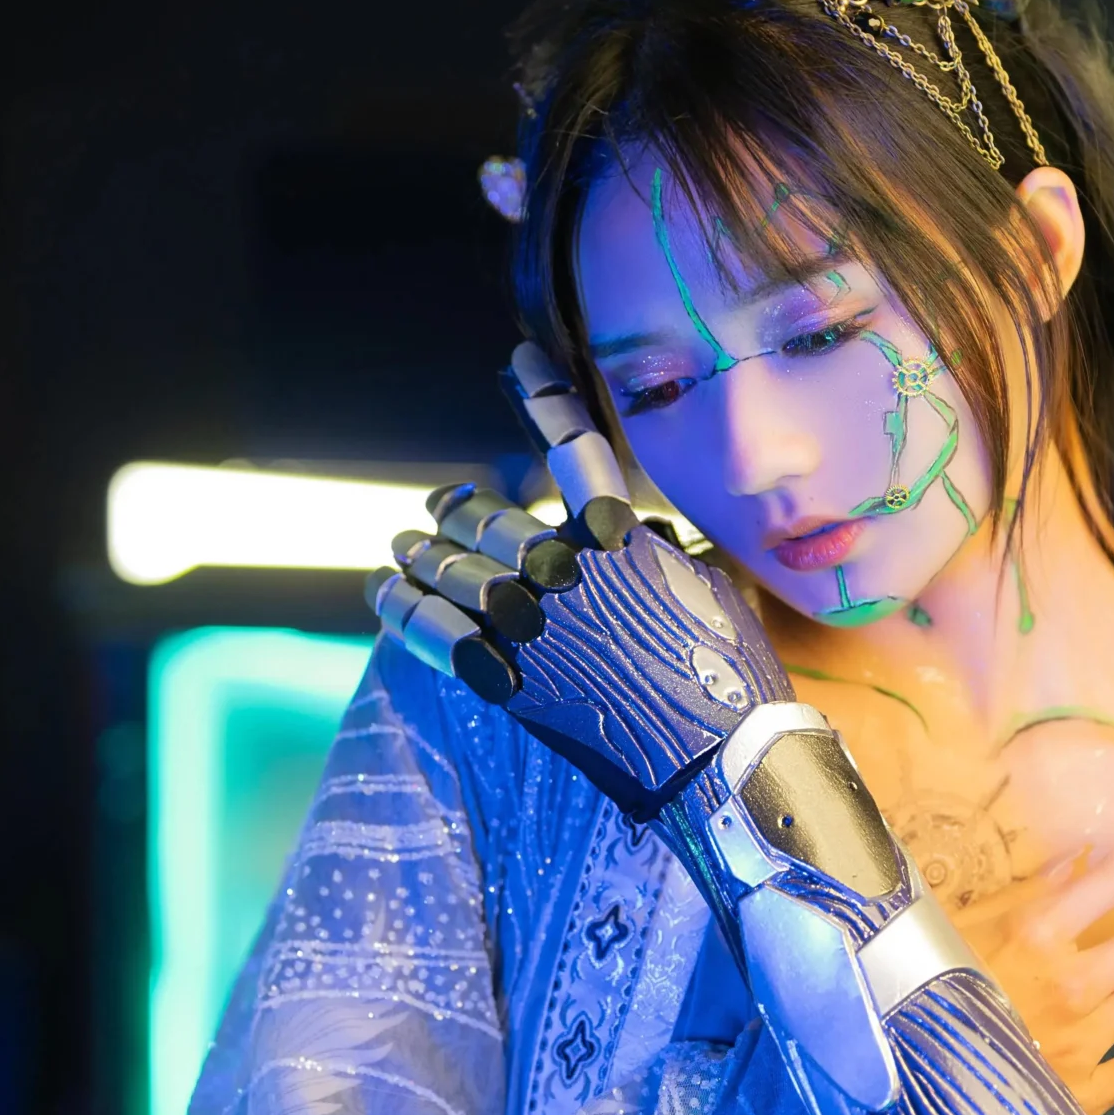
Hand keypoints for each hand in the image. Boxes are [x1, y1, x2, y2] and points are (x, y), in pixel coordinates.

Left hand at [366, 346, 792, 819]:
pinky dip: (403, 607)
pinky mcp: (504, 679)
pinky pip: (431, 631)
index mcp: (617, 535)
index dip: (544, 397)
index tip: (519, 359)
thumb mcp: (705, 583)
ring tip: (403, 549)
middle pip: (488, 518)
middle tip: (436, 507)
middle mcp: (562, 568)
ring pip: (452, 569)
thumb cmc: (728, 671)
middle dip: (456, 510)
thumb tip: (630, 534)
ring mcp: (528, 623)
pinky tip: (385, 592)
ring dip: (422, 555)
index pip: (572, 448)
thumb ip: (652, 548)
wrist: (718, 755)